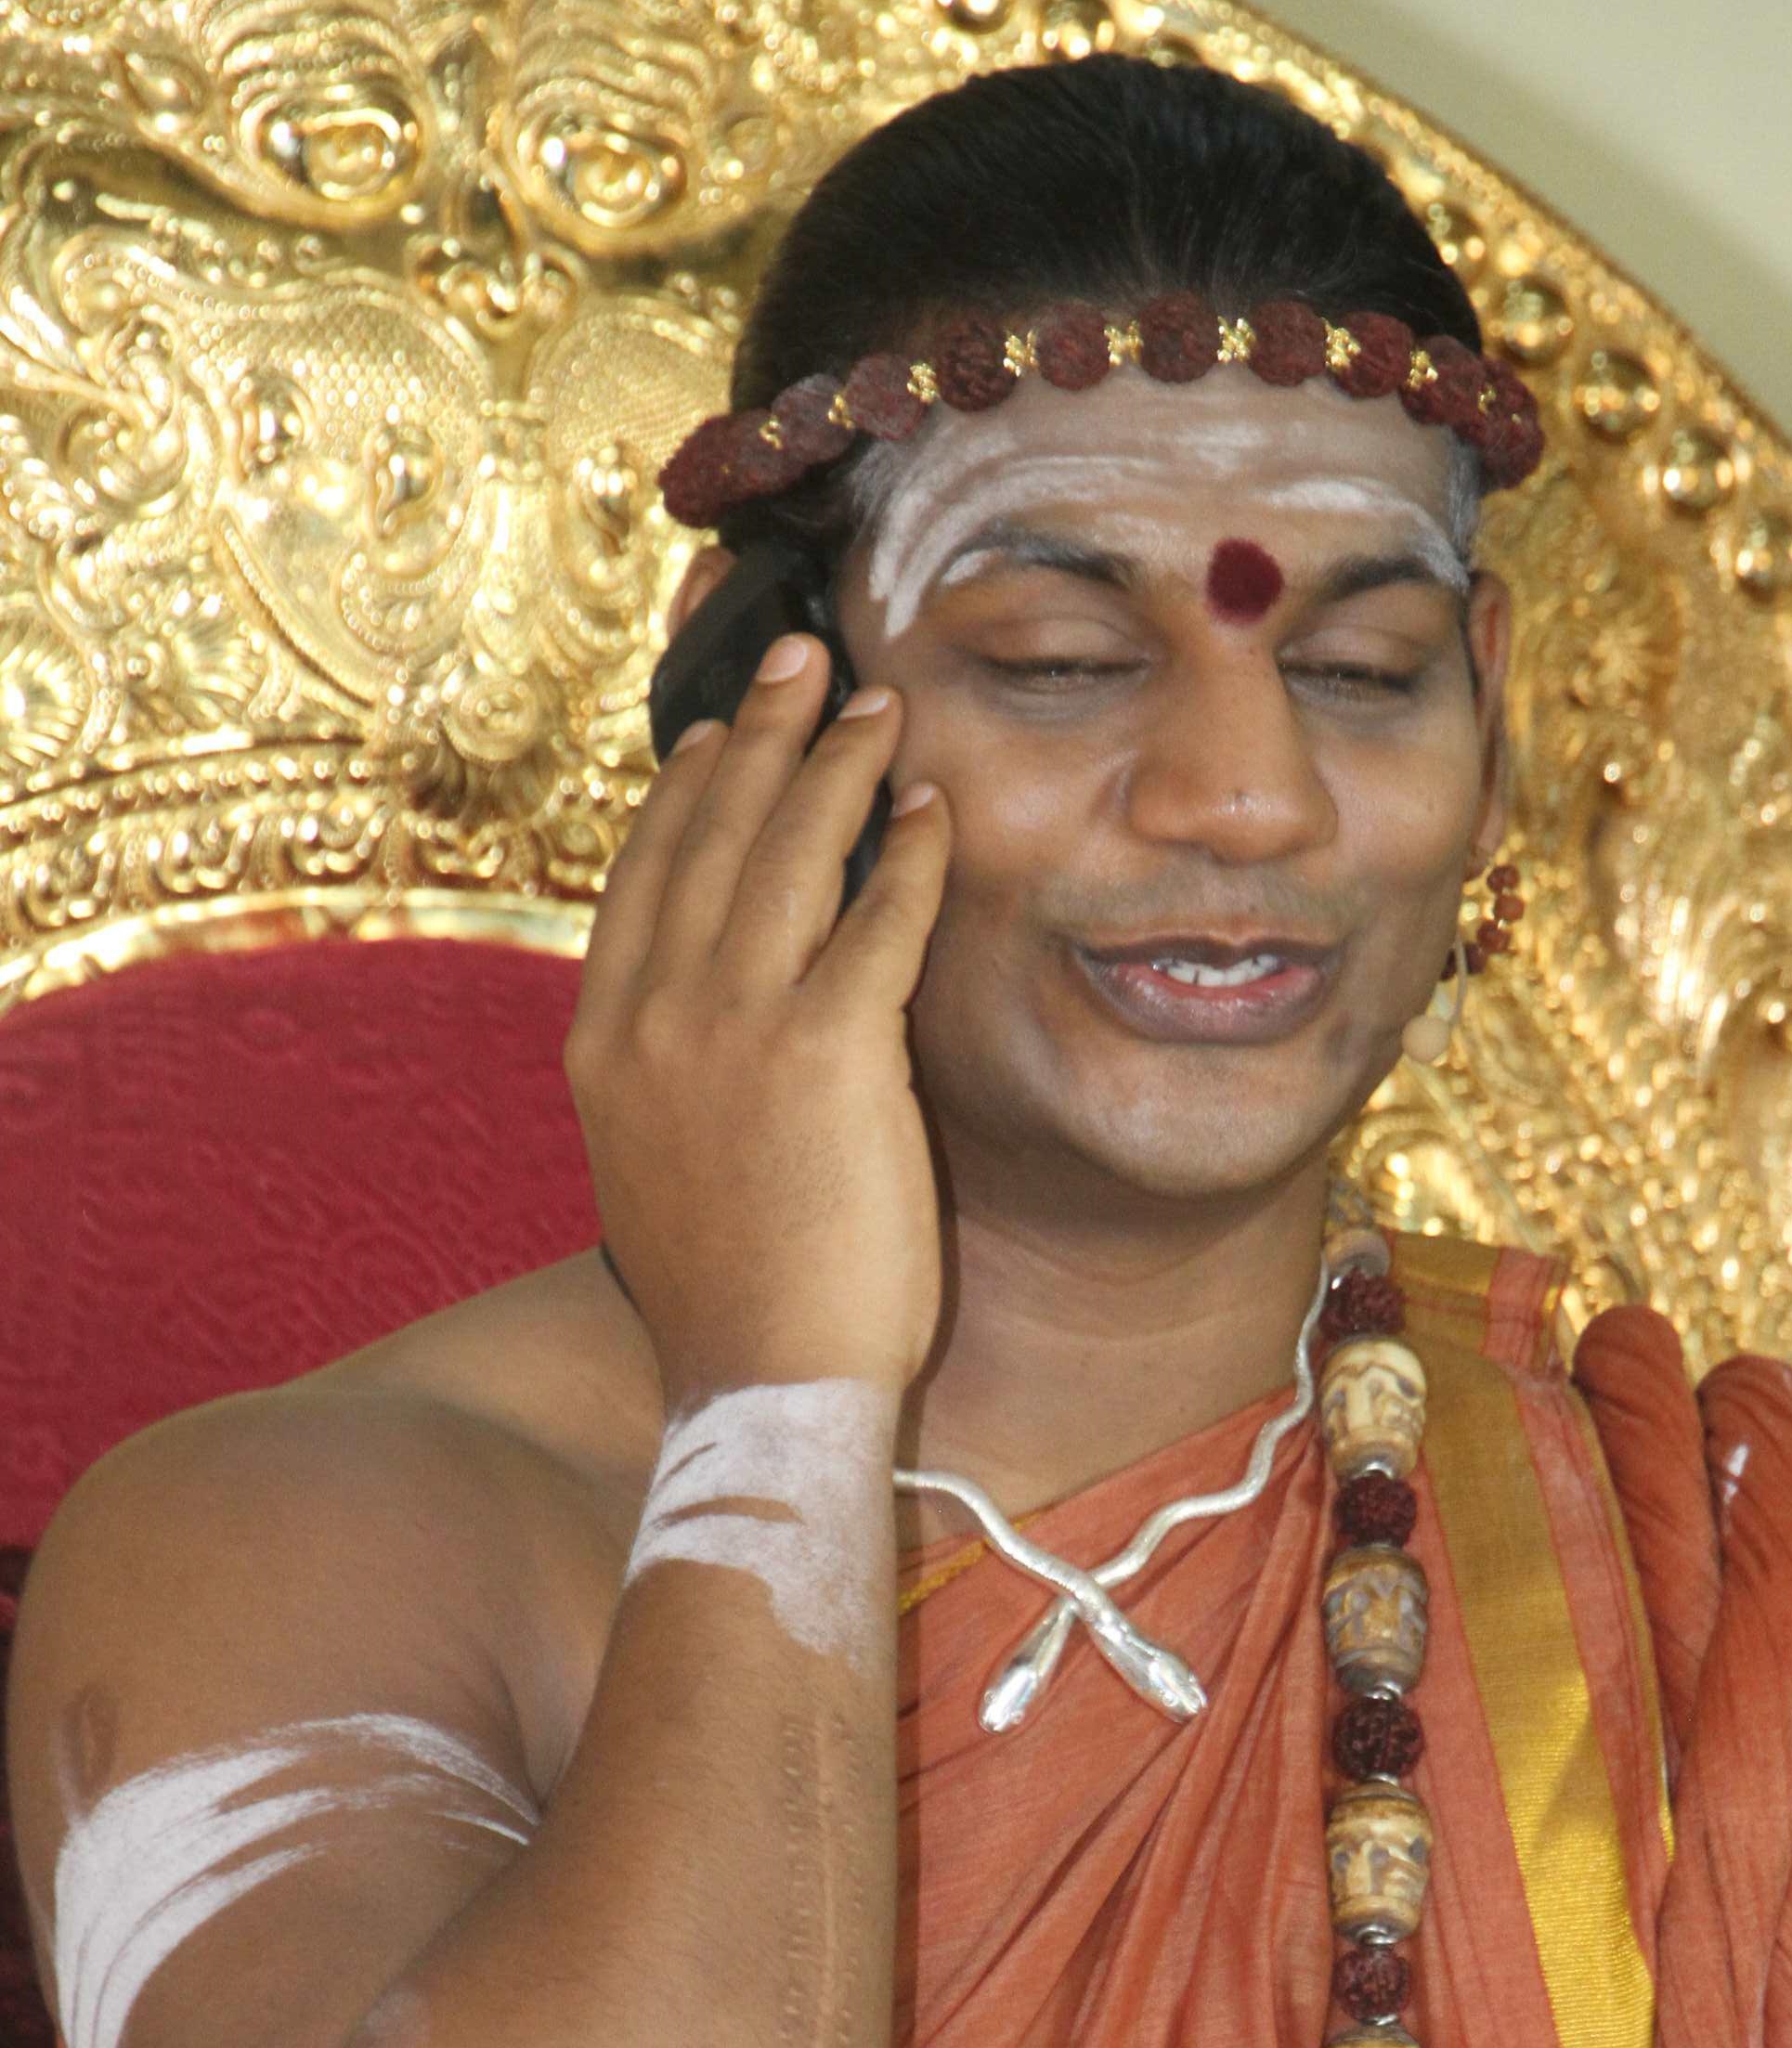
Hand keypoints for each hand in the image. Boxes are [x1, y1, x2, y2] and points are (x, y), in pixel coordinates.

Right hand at [568, 631, 952, 1401]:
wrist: (760, 1385)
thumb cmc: (729, 1302)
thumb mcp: (657, 1173)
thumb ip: (673, 1085)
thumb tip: (707, 1037)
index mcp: (603, 1048)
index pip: (641, 881)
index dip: (684, 793)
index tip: (715, 734)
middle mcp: (654, 1019)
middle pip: (709, 838)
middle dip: (760, 736)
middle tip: (803, 662)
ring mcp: (733, 1029)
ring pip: (789, 856)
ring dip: (837, 765)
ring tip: (876, 706)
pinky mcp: (827, 1051)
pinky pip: (877, 922)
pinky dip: (908, 857)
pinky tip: (933, 811)